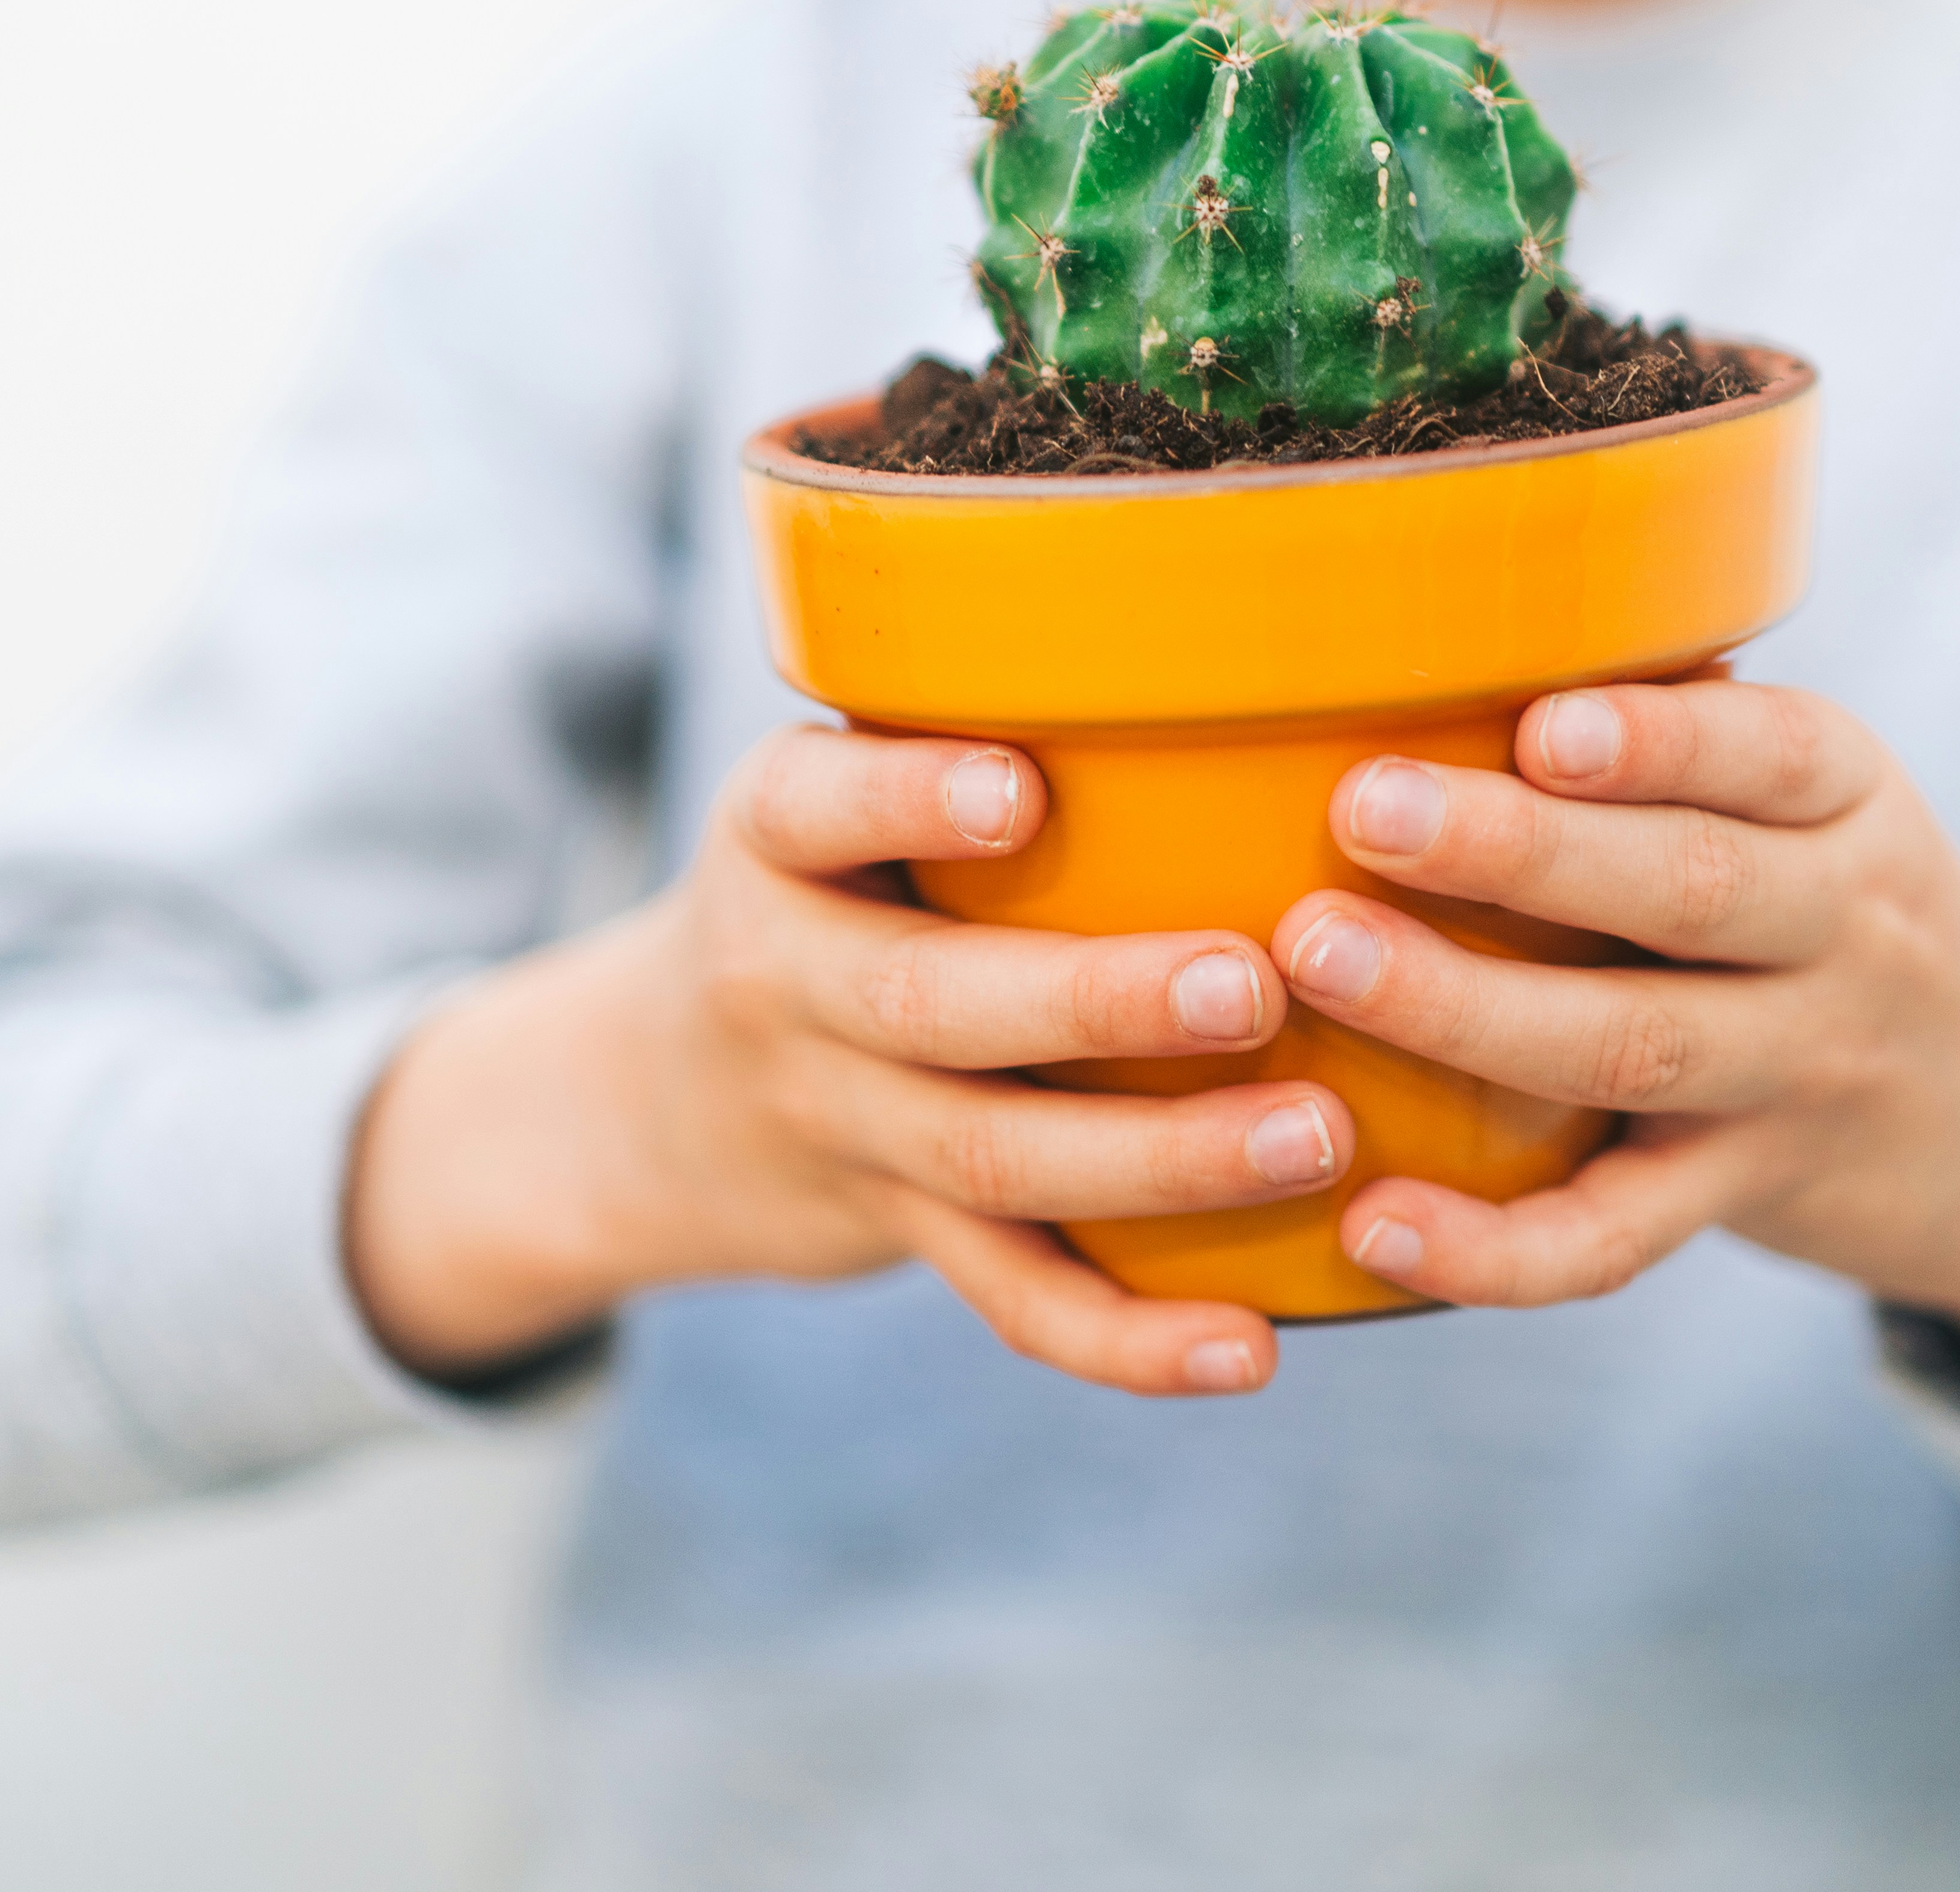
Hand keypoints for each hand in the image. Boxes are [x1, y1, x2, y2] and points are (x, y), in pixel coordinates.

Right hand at [344, 727, 1353, 1396]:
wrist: (645, 1102)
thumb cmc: (831, 884)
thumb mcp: (831, 789)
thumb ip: (969, 717)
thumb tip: (1248, 608)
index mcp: (777, 841)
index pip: (812, 804)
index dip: (905, 793)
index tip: (1017, 782)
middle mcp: (789, 981)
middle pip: (927, 1006)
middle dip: (1090, 1001)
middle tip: (1249, 980)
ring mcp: (842, 1123)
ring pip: (990, 1159)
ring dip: (1156, 1163)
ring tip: (1313, 1139)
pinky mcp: (900, 1231)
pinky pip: (1012, 1293)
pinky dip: (1128, 1339)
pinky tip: (1248, 1351)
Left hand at [1278, 681, 1959, 1417]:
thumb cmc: (1843, 913)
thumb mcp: (1825, 807)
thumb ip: (1692, 737)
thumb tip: (1465, 616)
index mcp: (1847, 803)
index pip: (1770, 753)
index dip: (1655, 739)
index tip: (1537, 724)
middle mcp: (1841, 930)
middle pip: (1686, 889)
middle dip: (1519, 851)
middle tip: (1364, 810)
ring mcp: (1798, 1071)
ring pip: (1635, 1048)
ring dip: (1467, 1010)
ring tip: (1321, 960)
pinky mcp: (1746, 1193)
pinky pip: (1618, 1232)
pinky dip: (1494, 1248)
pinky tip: (1374, 1225)